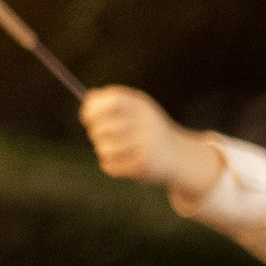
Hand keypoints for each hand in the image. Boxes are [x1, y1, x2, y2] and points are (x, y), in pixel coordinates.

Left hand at [80, 84, 221, 198]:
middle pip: (103, 126)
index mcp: (143, 106)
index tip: (86, 117)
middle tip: (100, 136)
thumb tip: (88, 98)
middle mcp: (146, 123)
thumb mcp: (136, 111)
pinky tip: (119, 163)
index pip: (113, 101)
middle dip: (95, 133)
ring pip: (105, 148)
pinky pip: (111, 166)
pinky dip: (110, 166)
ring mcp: (147, 145)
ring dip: (102, 150)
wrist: (179, 156)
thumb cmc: (149, 131)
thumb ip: (113, 102)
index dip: (94, 108)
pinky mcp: (145, 165)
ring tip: (112, 150)